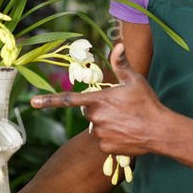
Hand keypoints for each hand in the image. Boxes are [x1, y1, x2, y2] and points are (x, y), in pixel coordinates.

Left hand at [30, 43, 166, 156]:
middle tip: (118, 107)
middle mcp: (96, 118)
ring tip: (125, 121)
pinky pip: (102, 140)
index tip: (33, 102)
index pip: (69, 100)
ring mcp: (100, 134)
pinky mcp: (105, 148)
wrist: (160, 131)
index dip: (49, 100)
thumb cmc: (147, 103)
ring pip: (95, 126)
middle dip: (97, 107)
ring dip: (105, 122)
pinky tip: (125, 133)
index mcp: (99, 100)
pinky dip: (110, 136)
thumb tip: (119, 44)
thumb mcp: (134, 80)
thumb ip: (121, 63)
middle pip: (87, 110)